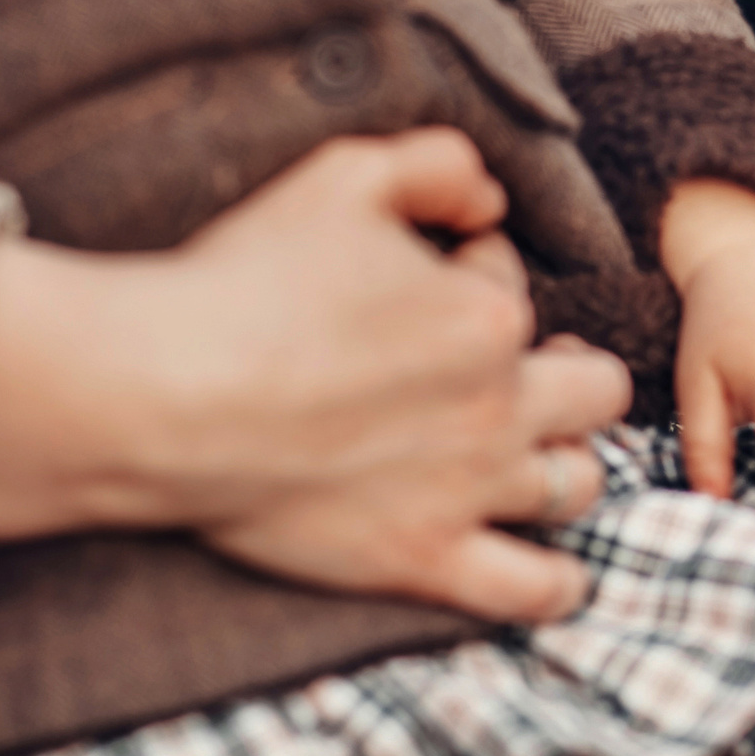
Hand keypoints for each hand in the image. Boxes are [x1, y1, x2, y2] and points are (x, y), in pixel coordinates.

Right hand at [0, 131, 629, 622]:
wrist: (159, 394)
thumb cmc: (243, 281)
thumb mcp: (345, 176)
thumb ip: (437, 165)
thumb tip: (490, 200)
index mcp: (488, 314)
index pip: (513, 284)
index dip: (472, 272)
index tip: (415, 286)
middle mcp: (498, 404)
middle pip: (594, 391)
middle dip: (567, 374)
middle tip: (518, 374)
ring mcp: (468, 489)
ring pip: (577, 483)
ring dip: (564, 466)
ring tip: (530, 459)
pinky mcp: (423, 558)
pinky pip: (532, 590)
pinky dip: (556, 586)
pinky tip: (554, 574)